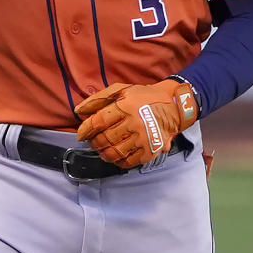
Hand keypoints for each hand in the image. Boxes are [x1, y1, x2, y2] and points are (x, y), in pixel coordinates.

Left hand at [75, 79, 198, 167]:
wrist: (174, 105)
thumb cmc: (144, 97)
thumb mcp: (122, 90)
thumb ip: (99, 99)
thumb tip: (78, 110)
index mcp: (126, 106)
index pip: (98, 122)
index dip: (85, 130)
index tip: (81, 134)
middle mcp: (135, 123)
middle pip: (105, 139)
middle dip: (94, 142)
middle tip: (92, 141)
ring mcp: (144, 138)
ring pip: (115, 153)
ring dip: (103, 153)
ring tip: (102, 150)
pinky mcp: (151, 150)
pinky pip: (129, 162)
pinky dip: (118, 162)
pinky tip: (116, 157)